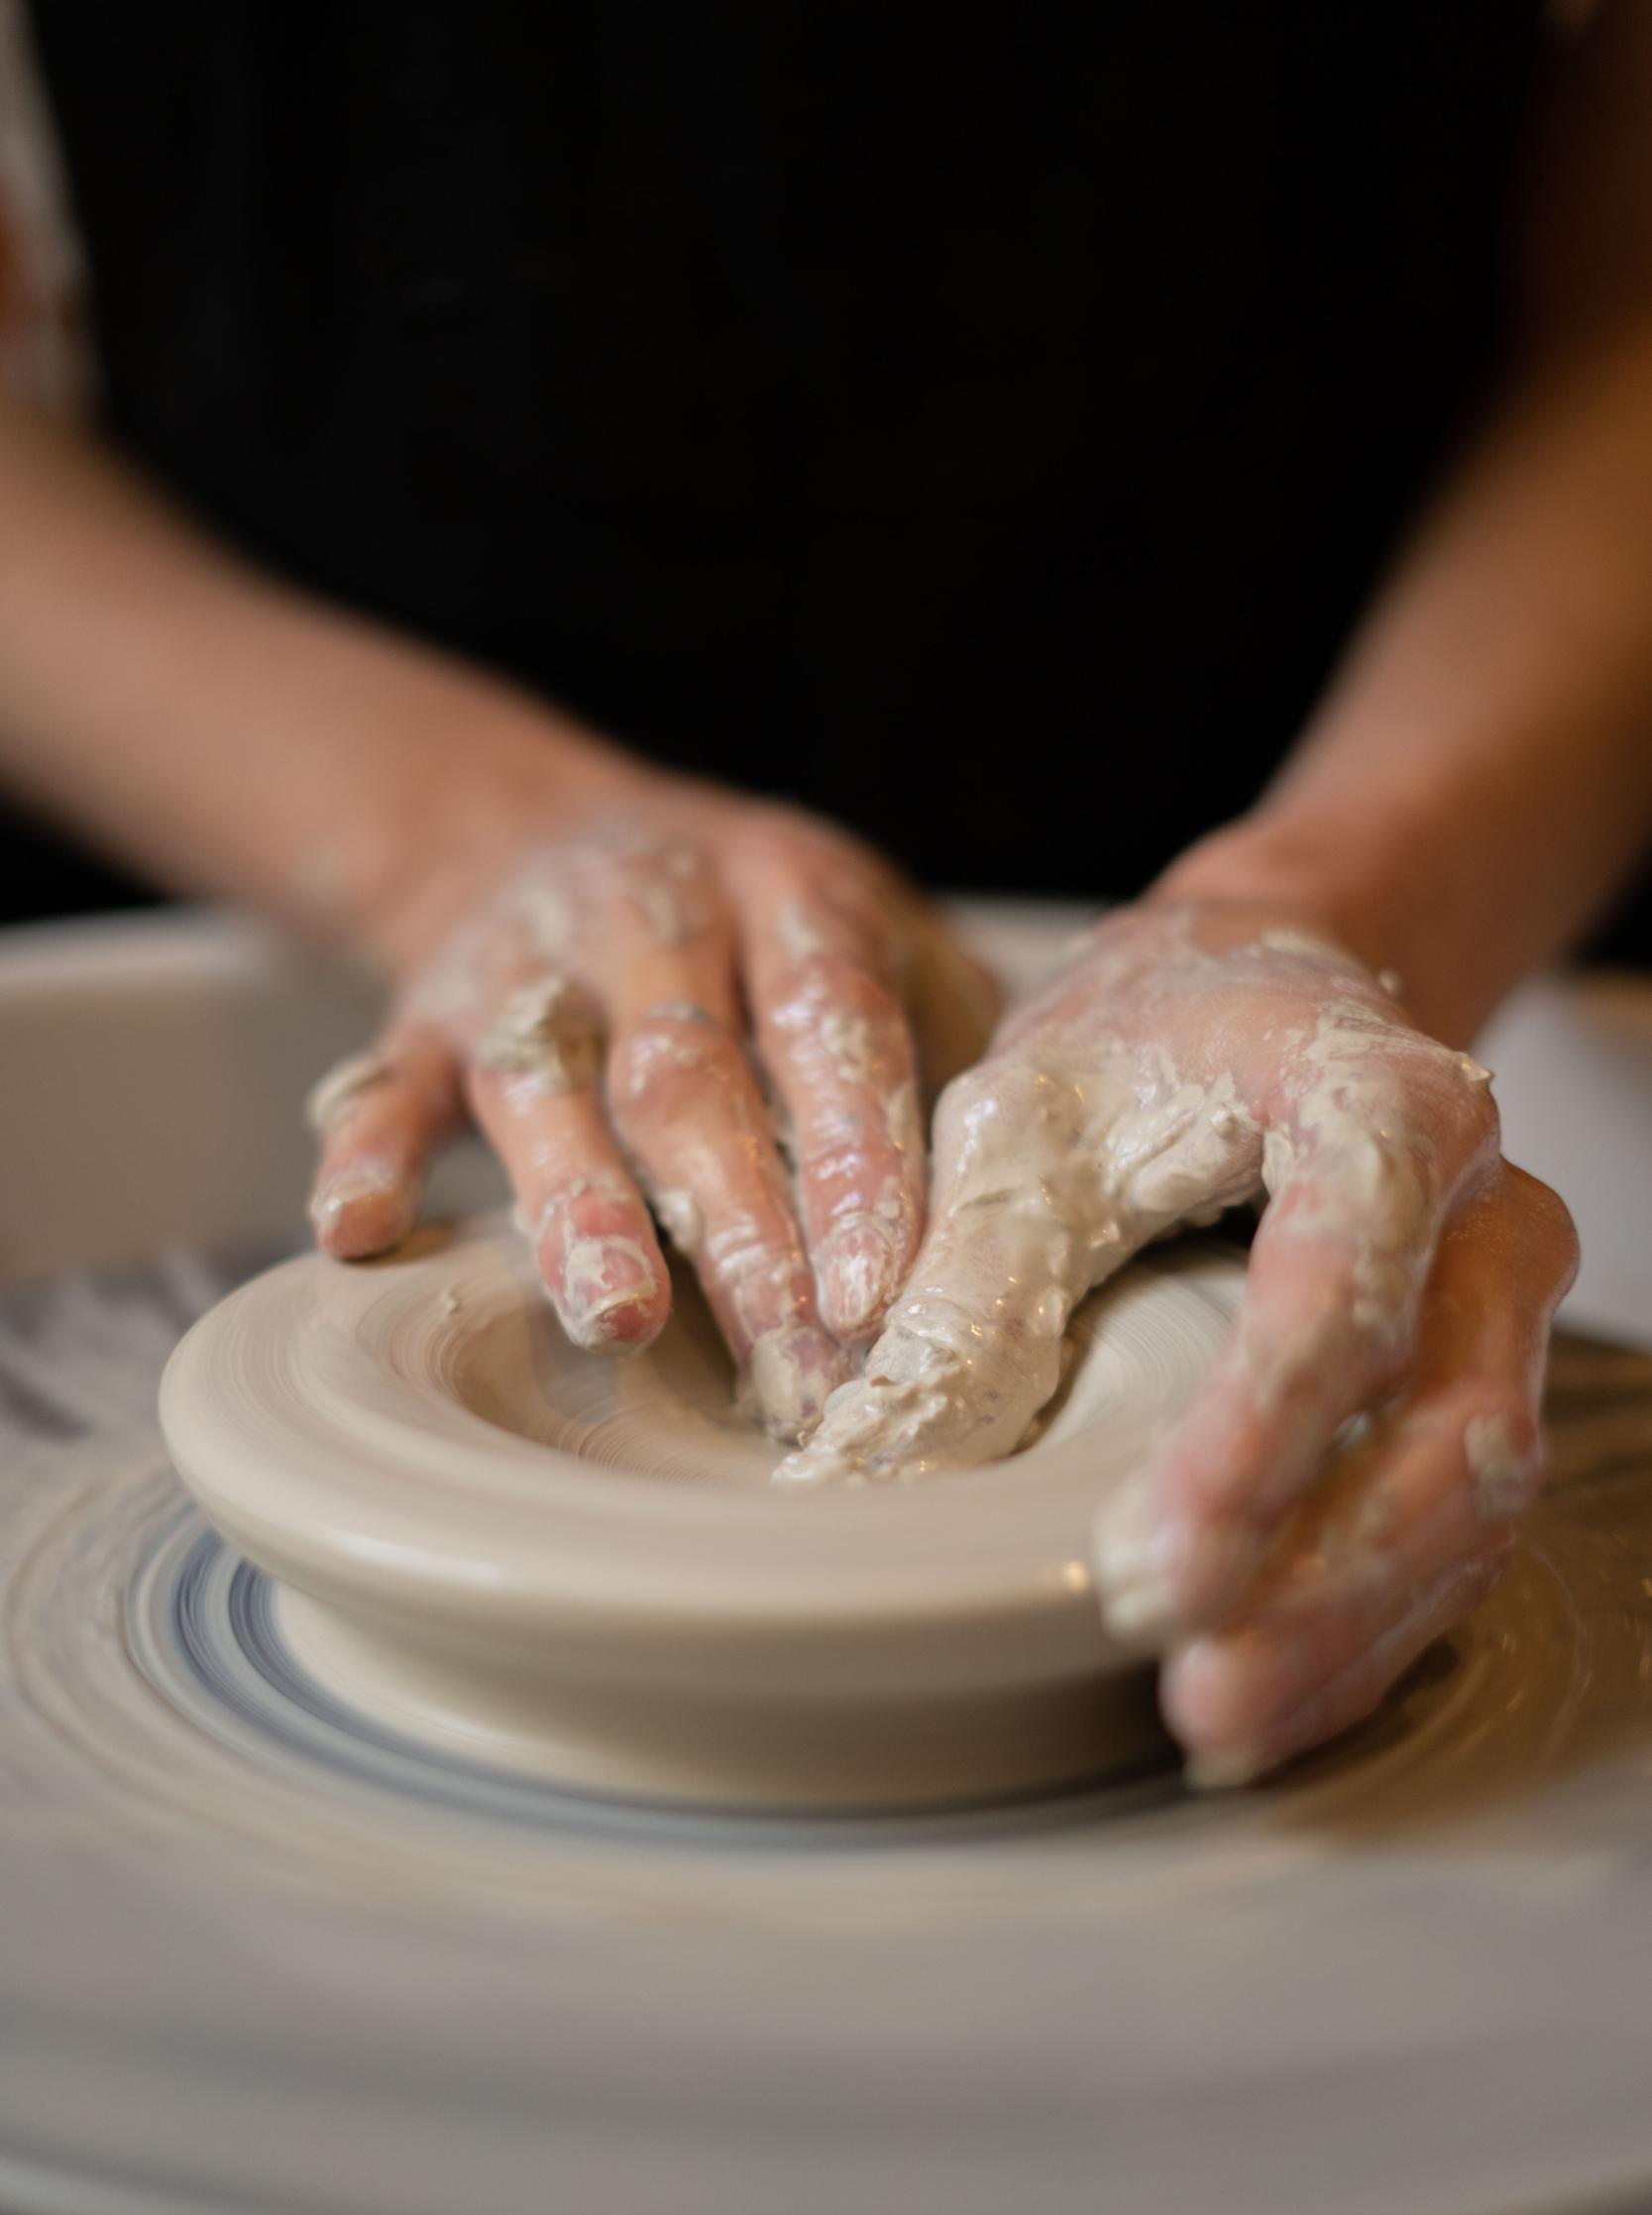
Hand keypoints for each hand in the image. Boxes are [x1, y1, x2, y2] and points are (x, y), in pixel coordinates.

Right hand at [304, 775, 993, 1441]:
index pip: (832, 1025)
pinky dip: (369, 1149)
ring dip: (581, 1204)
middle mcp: (658, 911)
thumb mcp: (876, 934)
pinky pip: (392, 1079)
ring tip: (617, 1317)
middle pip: (696, 1081)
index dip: (857, 1157)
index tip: (883, 1286)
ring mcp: (532, 961)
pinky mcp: (427, 1008)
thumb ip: (950, 1041)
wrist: (551, 824)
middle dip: (744, 1230)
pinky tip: (359, 1231)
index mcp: (791, 889)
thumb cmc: (760, 927)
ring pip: (552, 1088)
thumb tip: (1037, 1201)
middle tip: (794, 1365)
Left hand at [780, 899, 1578, 1779]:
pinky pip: (1457, 1530)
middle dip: (1327, 1577)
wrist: (1258, 996)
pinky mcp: (1477, 1387)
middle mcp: (1481, 1213)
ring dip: (1352, 1628)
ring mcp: (1498, 1310)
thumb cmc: (1142, 1046)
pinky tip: (1272, 1697)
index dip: (1257, 1441)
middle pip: (1452, 1422)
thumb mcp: (1025, 1125)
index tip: (1155, 1565)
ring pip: (1474, 1500)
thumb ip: (978, 1275)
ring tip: (1220, 1722)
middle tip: (1196, 1684)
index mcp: (1381, 1103)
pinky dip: (1368, 1627)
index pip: (1342, 1285)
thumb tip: (886, 1458)